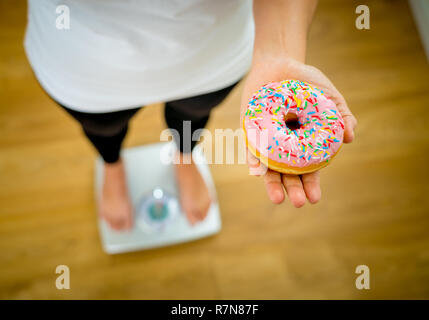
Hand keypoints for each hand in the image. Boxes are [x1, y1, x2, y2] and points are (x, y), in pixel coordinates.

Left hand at [241, 57, 356, 206]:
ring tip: (278, 198)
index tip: (315, 198)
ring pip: (268, 166)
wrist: (280, 63)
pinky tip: (256, 172)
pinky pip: (251, 147)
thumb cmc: (307, 83)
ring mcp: (266, 140)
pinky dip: (253, 159)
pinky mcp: (250, 130)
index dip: (311, 185)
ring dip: (272, 183)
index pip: (307, 170)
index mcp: (303, 145)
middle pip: (287, 173)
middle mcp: (284, 146)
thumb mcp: (330, 98)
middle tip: (299, 203)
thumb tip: (350, 137)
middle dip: (293, 189)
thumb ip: (341, 116)